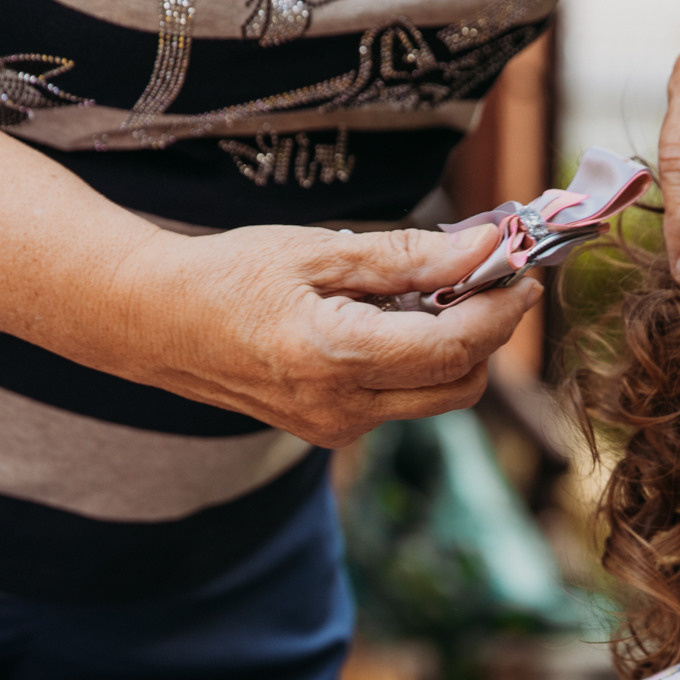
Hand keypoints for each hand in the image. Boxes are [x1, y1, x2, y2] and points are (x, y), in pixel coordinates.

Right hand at [121, 222, 540, 446]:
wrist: (157, 323)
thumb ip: (409, 256)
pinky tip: (395, 321)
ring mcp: (334, 429)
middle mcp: (341, 408)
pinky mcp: (329, 431)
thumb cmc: (229, 274)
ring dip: (453, 350)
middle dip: (487, 335)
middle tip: (490, 279)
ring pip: (433, 399)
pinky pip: (399, 403)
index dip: (499, 310)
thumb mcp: (320, 249)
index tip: (522, 271)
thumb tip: (487, 248)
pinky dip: (417, 364)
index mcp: (336, 357)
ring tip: (435, 293)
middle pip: (459, 386)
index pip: (454, 348)